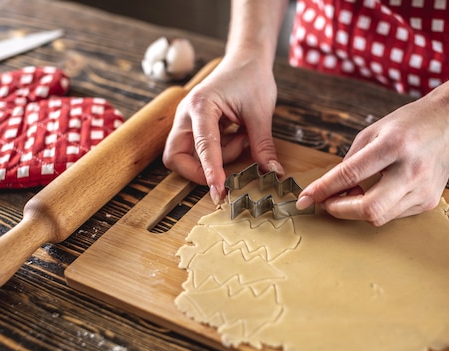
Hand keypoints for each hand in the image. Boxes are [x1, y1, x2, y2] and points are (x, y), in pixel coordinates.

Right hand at [163, 56, 282, 203]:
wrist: (247, 59)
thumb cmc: (251, 78)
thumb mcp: (261, 113)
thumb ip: (263, 145)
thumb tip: (273, 174)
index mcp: (201, 105)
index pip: (202, 146)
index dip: (210, 171)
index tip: (218, 191)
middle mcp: (186, 114)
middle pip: (175, 156)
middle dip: (198, 171)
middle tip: (227, 173)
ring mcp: (187, 121)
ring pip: (186, 156)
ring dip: (215, 158)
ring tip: (241, 139)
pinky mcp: (193, 127)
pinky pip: (198, 150)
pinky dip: (218, 152)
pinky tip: (237, 136)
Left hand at [296, 92, 448, 225]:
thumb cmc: (409, 124)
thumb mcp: (373, 132)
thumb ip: (350, 162)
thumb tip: (329, 190)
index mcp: (394, 145)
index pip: (350, 175)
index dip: (322, 190)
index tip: (304, 199)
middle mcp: (412, 170)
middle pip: (369, 209)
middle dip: (340, 210)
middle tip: (328, 202)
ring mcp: (424, 189)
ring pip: (380, 217)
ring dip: (357, 210)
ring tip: (353, 192)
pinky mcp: (430, 201)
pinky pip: (394, 214)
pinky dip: (377, 207)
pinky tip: (376, 192)